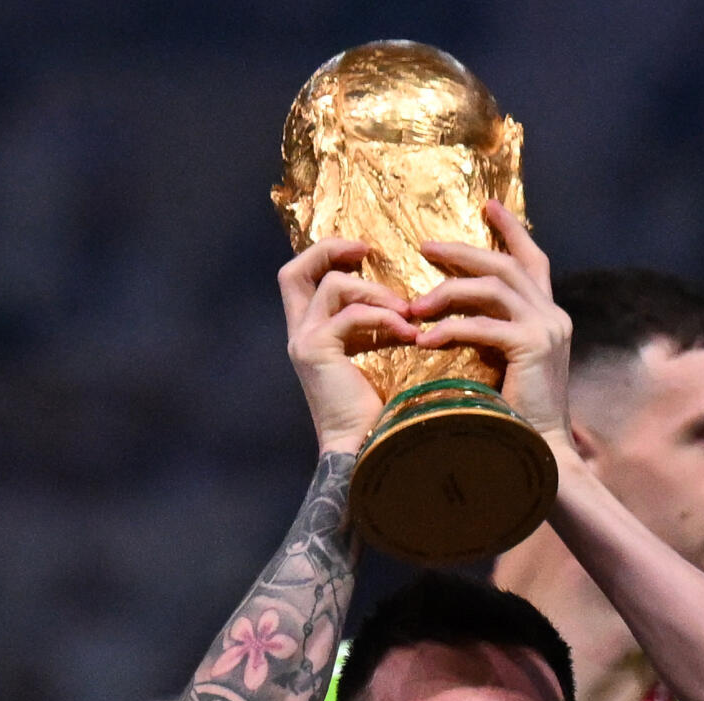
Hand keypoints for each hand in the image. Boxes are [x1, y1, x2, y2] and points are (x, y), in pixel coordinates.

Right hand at [279, 238, 416, 455]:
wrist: (366, 447)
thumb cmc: (377, 410)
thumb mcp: (377, 357)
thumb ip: (374, 327)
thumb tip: (405, 301)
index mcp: (310, 332)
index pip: (301, 278)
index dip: (327, 254)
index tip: (364, 252)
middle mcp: (299, 333)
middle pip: (295, 271)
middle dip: (330, 250)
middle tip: (367, 250)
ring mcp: (304, 341)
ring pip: (332, 286)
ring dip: (375, 291)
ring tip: (406, 312)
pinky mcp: (316, 351)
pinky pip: (351, 314)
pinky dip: (384, 318)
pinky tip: (408, 333)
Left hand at [411, 200, 572, 444]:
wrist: (542, 453)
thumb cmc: (518, 417)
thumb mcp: (508, 366)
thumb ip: (496, 335)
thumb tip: (459, 315)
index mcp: (550, 317)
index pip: (533, 260)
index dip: (511, 230)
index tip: (488, 205)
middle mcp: (553, 316)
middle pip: (505, 264)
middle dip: (463, 251)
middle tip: (425, 246)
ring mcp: (547, 329)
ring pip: (493, 287)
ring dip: (448, 292)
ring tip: (415, 305)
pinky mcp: (532, 348)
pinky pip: (484, 326)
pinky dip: (451, 329)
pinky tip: (424, 340)